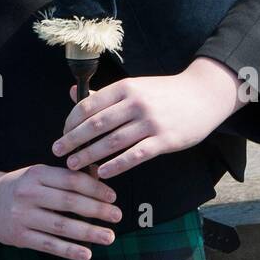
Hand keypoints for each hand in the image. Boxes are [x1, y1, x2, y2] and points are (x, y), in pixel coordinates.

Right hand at [0, 164, 122, 259]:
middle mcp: (28, 194)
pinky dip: (69, 250)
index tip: (112, 197)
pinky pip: (49, 245)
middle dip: (97, 210)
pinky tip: (86, 254)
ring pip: (61, 226)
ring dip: (88, 232)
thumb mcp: (38, 174)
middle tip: (117, 216)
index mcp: (36, 174)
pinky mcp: (19, 237)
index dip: (95, 188)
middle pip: (69, 202)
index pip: (71, 180)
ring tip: (109, 236)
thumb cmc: (21, 187)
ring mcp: (22, 216)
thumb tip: (99, 176)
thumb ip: (65, 177)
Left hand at [51, 58, 241, 179]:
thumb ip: (104, 94)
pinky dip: (116, 165)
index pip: (89, 105)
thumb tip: (72, 93)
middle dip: (73, 140)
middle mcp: (135, 103)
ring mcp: (150, 122)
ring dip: (90, 155)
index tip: (62, 134)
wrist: (202, 95)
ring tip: (74, 165)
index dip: (71, 122)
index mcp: (125, 88)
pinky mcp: (164, 140)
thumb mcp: (134, 87)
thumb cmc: (163, 93)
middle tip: (57, 152)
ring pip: (112, 142)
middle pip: (96, 125)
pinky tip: (103, 173)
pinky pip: (135, 156)